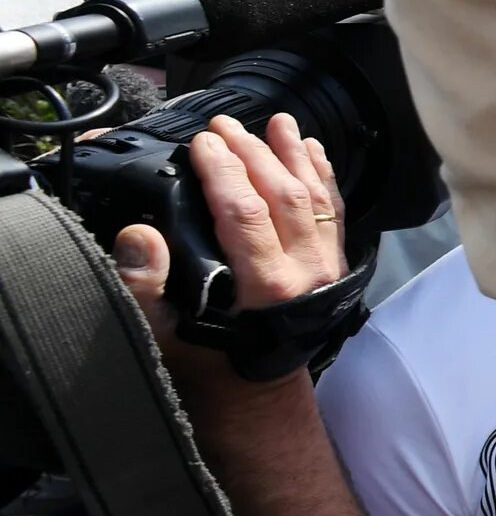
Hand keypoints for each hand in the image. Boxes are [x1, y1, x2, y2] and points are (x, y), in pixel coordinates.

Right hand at [115, 114, 346, 372]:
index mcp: (265, 289)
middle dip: (252, 153)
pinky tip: (312, 150)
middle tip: (223, 124)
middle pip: (282, 195)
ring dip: (294, 155)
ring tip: (276, 121)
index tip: (201, 143)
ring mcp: (326, 267)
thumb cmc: (209, 363)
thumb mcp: (165, 334)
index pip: (245, 213)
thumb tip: (140, 236)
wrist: (257, 394)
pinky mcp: (334, 264)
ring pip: (315, 198)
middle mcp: (305, 273)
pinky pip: (334, 211)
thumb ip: (147, 286)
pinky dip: (324, 177)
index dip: (223, 172)